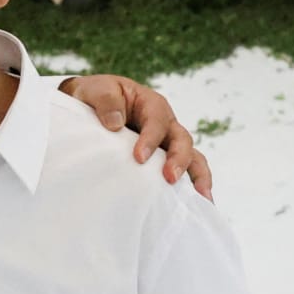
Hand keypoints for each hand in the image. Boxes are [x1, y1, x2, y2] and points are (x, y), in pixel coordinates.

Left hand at [60, 74, 213, 199]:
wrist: (92, 102)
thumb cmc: (97, 95)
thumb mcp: (97, 90)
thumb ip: (106, 102)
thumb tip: (115, 124)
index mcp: (151, 105)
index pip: (156, 122)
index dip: (150, 139)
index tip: (139, 158)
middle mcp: (165, 123)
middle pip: (182, 140)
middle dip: (178, 160)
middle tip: (170, 178)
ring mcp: (167, 141)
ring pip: (191, 156)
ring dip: (197, 175)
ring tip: (201, 198)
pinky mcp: (163, 157)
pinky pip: (184, 169)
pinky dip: (192, 184)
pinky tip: (196, 203)